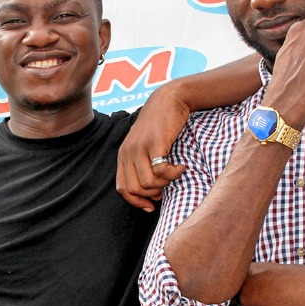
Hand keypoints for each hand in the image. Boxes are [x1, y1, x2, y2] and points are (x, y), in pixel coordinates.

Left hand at [116, 86, 187, 211]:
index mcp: (123, 155)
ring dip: (165, 184)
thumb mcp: (145, 145)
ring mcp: (140, 148)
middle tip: (167, 184)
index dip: (136, 201)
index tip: (151, 206)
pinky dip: (173, 174)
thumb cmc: (161, 125)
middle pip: (136, 189)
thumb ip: (143, 165)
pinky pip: (161, 171)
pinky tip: (181, 166)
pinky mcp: (155, 143)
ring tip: (174, 173)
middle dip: (154, 193)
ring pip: (148, 183)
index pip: (123, 188)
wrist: (169, 100)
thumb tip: (151, 193)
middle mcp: (128, 152)